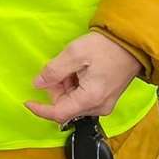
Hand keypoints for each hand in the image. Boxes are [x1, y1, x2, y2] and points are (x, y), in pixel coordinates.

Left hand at [26, 32, 141, 123]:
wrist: (131, 44)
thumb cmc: (104, 47)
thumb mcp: (74, 54)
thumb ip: (54, 71)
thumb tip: (37, 84)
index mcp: (90, 99)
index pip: (59, 114)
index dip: (41, 109)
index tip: (27, 101)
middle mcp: (98, 107)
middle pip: (66, 107)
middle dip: (56, 89)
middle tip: (60, 67)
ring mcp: (104, 104)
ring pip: (73, 102)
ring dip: (65, 86)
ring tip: (73, 65)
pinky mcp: (106, 98)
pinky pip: (83, 97)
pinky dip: (75, 86)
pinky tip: (79, 70)